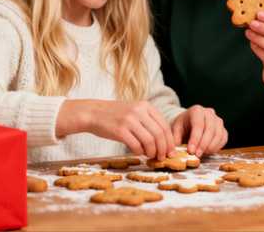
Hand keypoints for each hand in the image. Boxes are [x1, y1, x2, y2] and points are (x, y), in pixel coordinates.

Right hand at [58, 99, 174, 159]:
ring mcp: (129, 120)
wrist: (93, 113)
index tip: (171, 151)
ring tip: (150, 156)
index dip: (169, 140)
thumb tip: (163, 141)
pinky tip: (138, 152)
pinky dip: (139, 152)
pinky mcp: (120, 130)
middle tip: (162, 157)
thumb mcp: (134, 111)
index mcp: (145, 106)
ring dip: (152, 152)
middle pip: (159, 134)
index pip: (164, 125)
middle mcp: (139, 111)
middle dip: (163, 148)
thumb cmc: (115, 115)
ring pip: (149, 141)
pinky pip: (136, 145)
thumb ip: (148, 121)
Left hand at [171, 105, 227, 156]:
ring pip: (218, 134)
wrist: (190, 123)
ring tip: (202, 154)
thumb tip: (176, 151)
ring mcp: (218, 120)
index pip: (198, 124)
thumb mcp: (175, 129)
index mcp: (197, 110)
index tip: (190, 151)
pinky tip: (208, 152)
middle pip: (210, 128)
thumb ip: (175, 138)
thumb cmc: (182, 126)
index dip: (195, 139)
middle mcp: (209, 113)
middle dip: (203, 144)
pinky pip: (223, 138)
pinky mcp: (223, 129)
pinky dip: (217, 147)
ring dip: (211, 146)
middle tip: (196, 155)